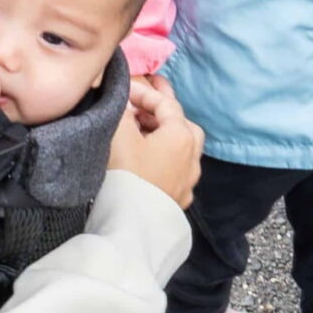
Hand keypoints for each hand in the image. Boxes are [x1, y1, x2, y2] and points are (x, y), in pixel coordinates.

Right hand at [111, 73, 201, 206]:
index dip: (144, 92)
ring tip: (142, 131)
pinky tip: (150, 161)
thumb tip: (121, 98)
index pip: (166, 104)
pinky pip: (176, 169)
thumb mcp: (119, 135)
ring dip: (163, 135)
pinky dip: (164, 158)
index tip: (124, 87)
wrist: (132, 225)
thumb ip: (121, 110)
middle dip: (161, 111)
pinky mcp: (179, 199)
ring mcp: (189, 180)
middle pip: (181, 124)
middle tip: (142, 103)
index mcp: (182, 136)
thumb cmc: (126, 175)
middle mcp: (192, 156)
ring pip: (182, 148)